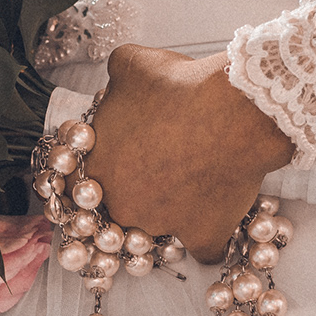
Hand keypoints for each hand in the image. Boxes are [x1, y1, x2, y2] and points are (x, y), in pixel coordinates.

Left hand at [82, 46, 293, 263]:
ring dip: (171, 211)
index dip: (103, 168)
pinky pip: (204, 250)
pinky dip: (210, 237)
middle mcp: (123, 206)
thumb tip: (114, 83)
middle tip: (158, 168)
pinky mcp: (203, 237)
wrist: (235, 109)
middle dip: (136, 191)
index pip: (80, 184)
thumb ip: (113, 80)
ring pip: (160, 228)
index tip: (121, 158)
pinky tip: (216, 215)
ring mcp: (162, 226)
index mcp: (97, 169)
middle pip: (121, 208)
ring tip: (191, 182)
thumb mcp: (130, 65)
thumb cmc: (180, 86)